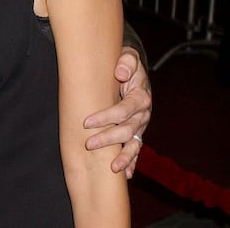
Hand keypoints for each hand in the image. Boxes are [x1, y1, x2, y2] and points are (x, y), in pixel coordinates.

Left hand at [83, 47, 151, 177]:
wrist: (133, 69)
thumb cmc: (126, 63)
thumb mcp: (129, 56)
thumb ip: (127, 62)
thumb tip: (120, 72)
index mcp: (140, 97)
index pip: (122, 110)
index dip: (105, 117)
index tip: (86, 122)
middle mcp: (143, 114)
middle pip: (126, 130)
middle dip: (108, 138)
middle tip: (89, 144)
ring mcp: (141, 124)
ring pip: (133, 143)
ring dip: (123, 156)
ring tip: (112, 168)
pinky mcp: (138, 130)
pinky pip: (136, 148)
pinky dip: (132, 161)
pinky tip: (125, 174)